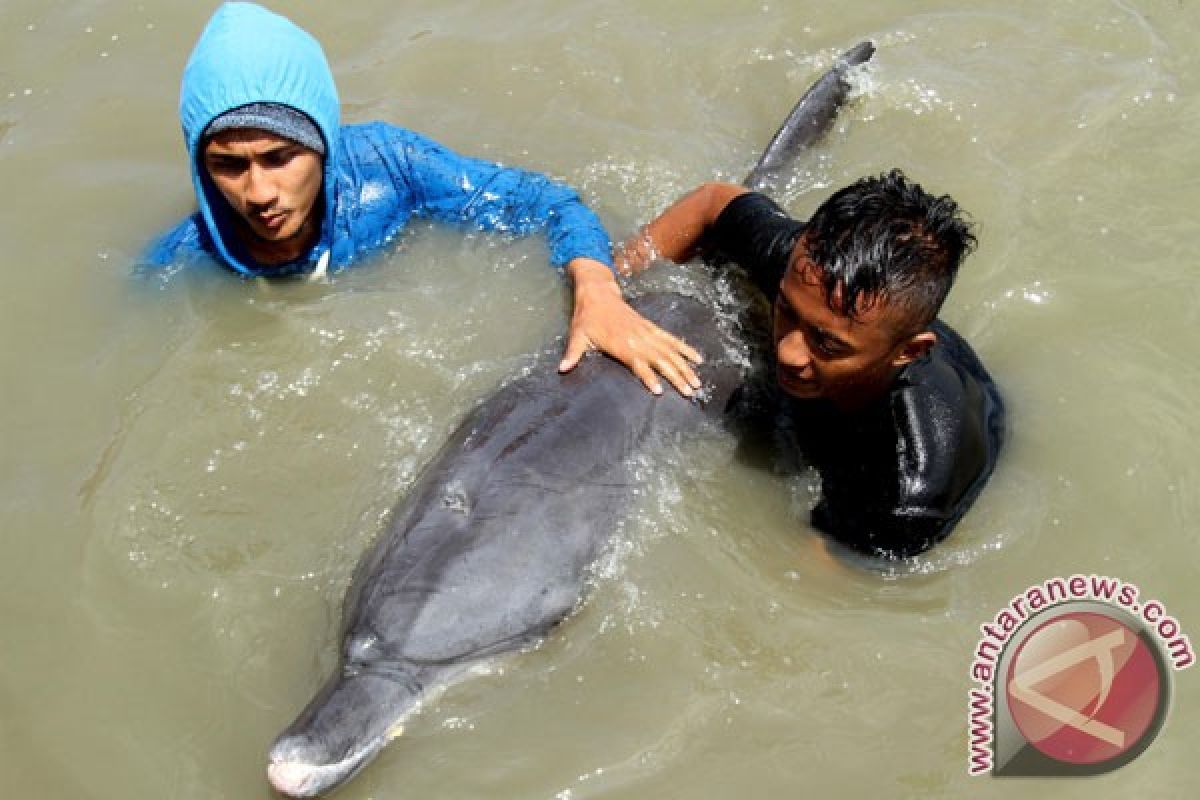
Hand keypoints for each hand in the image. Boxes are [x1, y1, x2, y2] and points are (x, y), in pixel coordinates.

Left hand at [560, 258, 702, 395]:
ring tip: (697, 382)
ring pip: (670, 352)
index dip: (648, 377)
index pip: (638, 363)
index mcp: (621, 344)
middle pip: (661, 360)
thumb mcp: (577, 335)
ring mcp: (647, 333)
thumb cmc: (587, 317)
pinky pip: (671, 339)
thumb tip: (562, 369)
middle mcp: (638, 339)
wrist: (598, 293)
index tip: (659, 390)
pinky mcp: (651, 328)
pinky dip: (685, 349)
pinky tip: (697, 358)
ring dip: (685, 367)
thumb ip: (572, 354)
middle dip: (676, 376)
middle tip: (689, 392)